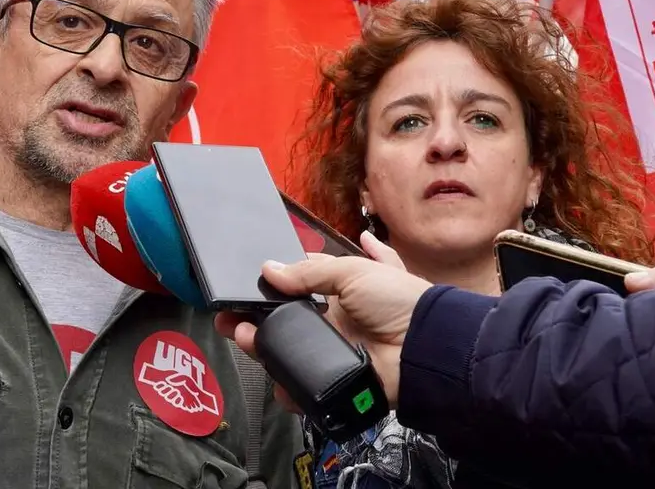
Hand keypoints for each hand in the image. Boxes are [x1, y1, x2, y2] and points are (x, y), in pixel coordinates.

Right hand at [215, 232, 430, 410]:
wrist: (425, 347)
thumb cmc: (396, 299)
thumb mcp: (353, 272)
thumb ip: (308, 273)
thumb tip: (268, 269)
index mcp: (339, 292)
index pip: (297, 287)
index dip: (272, 287)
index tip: (244, 286)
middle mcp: (333, 322)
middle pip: (286, 322)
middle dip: (255, 319)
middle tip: (229, 319)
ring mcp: (331, 352)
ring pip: (287, 352)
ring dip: (262, 345)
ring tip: (243, 337)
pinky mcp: (334, 380)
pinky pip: (303, 386)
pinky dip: (287, 385)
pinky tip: (272, 377)